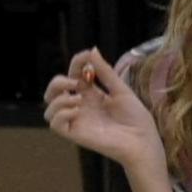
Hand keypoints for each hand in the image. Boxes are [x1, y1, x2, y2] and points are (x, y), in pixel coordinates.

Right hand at [43, 47, 165, 170]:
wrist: (143, 140)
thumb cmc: (136, 117)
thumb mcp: (120, 89)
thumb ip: (105, 72)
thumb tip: (92, 50)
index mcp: (92, 94)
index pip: (74, 74)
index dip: (76, 63)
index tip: (86, 58)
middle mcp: (81, 107)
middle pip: (54, 92)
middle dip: (58, 81)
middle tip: (76, 82)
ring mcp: (78, 121)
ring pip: (49, 109)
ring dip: (58, 99)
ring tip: (79, 98)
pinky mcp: (76, 134)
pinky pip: (55, 125)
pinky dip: (61, 113)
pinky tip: (77, 110)